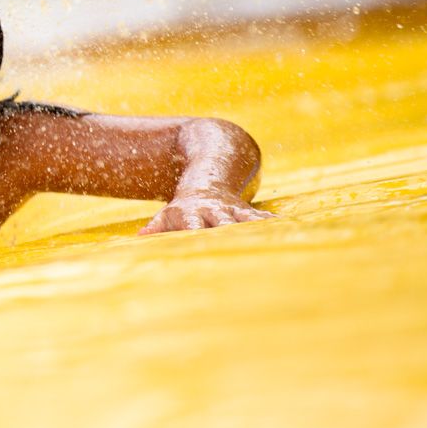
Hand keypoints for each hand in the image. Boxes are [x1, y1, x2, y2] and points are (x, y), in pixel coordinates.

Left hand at [138, 191, 272, 234]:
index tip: (200, 247)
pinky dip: (269, 221)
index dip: (197, 236)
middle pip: (221, 223)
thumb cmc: (182, 208)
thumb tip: (141, 236)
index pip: (193, 227)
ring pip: (243, 218)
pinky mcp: (244, 208)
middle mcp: (212, 211)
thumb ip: (156, 226)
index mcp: (191, 214)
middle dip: (229, 233)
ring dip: (253, 226)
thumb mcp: (167, 215)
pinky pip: (258, 215)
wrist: (205, 179)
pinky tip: (286, 226)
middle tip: (237, 246)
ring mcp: (230, 209)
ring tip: (267, 236)